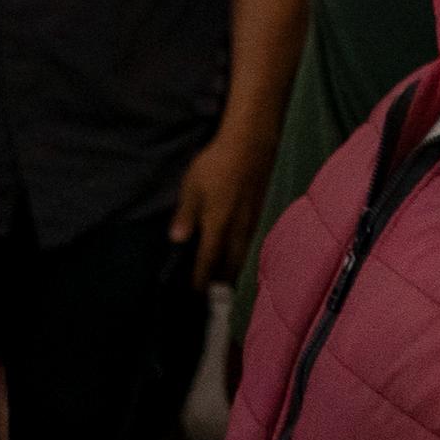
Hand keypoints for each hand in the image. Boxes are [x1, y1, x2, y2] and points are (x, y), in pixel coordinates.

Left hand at [169, 128, 267, 284]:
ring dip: (235, 268)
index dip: (202, 277)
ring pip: (244, 254)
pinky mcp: (261, 213)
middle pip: (231, 264)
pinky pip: (253, 242)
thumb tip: (177, 239)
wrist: (250, 147)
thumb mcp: (192, 188)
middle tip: (214, 292)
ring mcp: (253, 222)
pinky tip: (241, 253)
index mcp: (218, 224)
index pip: (209, 260)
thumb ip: (186, 215)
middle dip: (222, 280)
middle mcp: (238, 229)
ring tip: (227, 280)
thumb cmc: (216, 165)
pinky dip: (245, 253)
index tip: (197, 291)